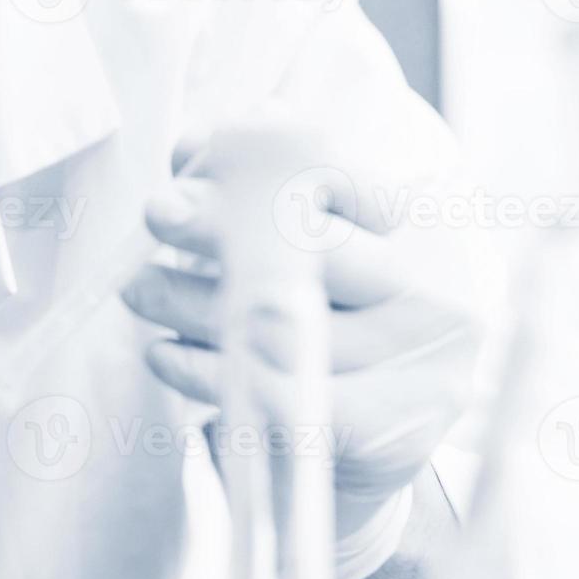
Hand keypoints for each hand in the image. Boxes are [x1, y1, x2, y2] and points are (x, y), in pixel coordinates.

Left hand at [121, 120, 478, 578]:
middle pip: (316, 252)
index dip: (267, 171)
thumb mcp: (318, 239)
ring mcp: (421, 368)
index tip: (184, 173)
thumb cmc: (343, 314)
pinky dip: (207, 373)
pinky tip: (163, 352)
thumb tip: (194, 143)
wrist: (383, 435)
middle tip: (157, 213)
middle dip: (222, 231)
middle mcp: (437, 294)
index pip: (347, 182)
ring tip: (140, 288)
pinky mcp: (389, 433)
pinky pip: (280, 397)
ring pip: (285, 329)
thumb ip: (267, 182)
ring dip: (192, 306)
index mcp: (430, 232)